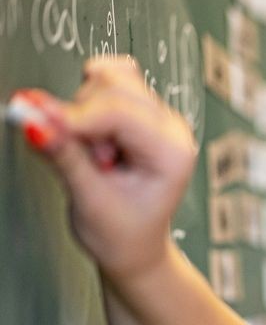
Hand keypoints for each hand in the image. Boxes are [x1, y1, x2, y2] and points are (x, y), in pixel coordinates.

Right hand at [30, 54, 197, 282]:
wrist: (134, 244)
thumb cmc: (123, 232)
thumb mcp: (90, 200)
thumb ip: (64, 156)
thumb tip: (34, 118)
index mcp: (172, 152)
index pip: (120, 112)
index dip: (74, 116)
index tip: (36, 121)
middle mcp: (171, 128)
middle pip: (115, 87)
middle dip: (82, 118)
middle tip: (85, 160)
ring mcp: (157, 117)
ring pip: (110, 80)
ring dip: (85, 112)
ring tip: (96, 157)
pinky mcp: (140, 112)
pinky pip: (111, 82)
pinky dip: (89, 99)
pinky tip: (92, 131)